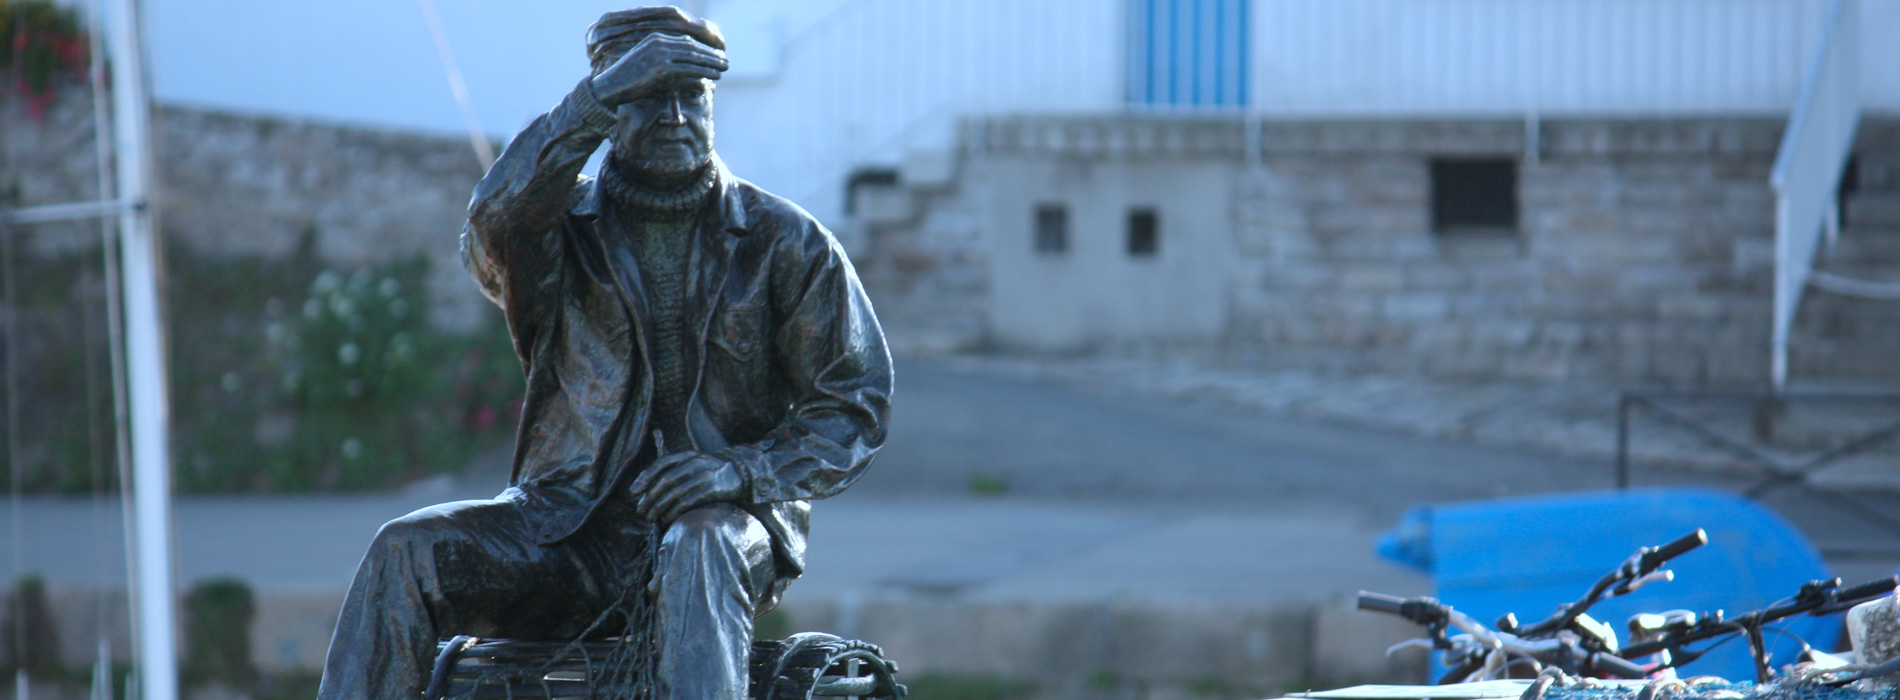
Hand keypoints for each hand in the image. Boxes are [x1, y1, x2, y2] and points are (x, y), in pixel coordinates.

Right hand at [590, 33, 727, 107]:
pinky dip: (704, 71)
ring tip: (725, 68)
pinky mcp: (662, 68)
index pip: (686, 41)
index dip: (703, 49)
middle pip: (692, 47)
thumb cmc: (629, 82)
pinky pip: (689, 69)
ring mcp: (660, 54)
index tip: (716, 55)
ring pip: (693, 57)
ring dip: (712, 62)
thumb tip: (691, 71)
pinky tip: (715, 75)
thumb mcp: (649, 66)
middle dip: (711, 54)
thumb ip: (667, 63)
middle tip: (726, 61)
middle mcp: (658, 42)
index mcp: (655, 38)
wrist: (609, 88)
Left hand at [630, 451, 744, 523]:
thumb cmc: (708, 470)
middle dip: (650, 497)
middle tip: (641, 511)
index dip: (645, 477)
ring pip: (675, 493)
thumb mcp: (693, 461)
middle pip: (666, 480)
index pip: (661, 464)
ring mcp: (704, 475)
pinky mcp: (713, 489)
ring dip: (659, 507)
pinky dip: (674, 512)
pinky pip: (689, 502)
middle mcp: (694, 463)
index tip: (634, 492)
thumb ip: (672, 469)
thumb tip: (645, 487)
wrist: (740, 472)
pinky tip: (666, 519)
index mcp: (686, 455)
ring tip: (650, 518)